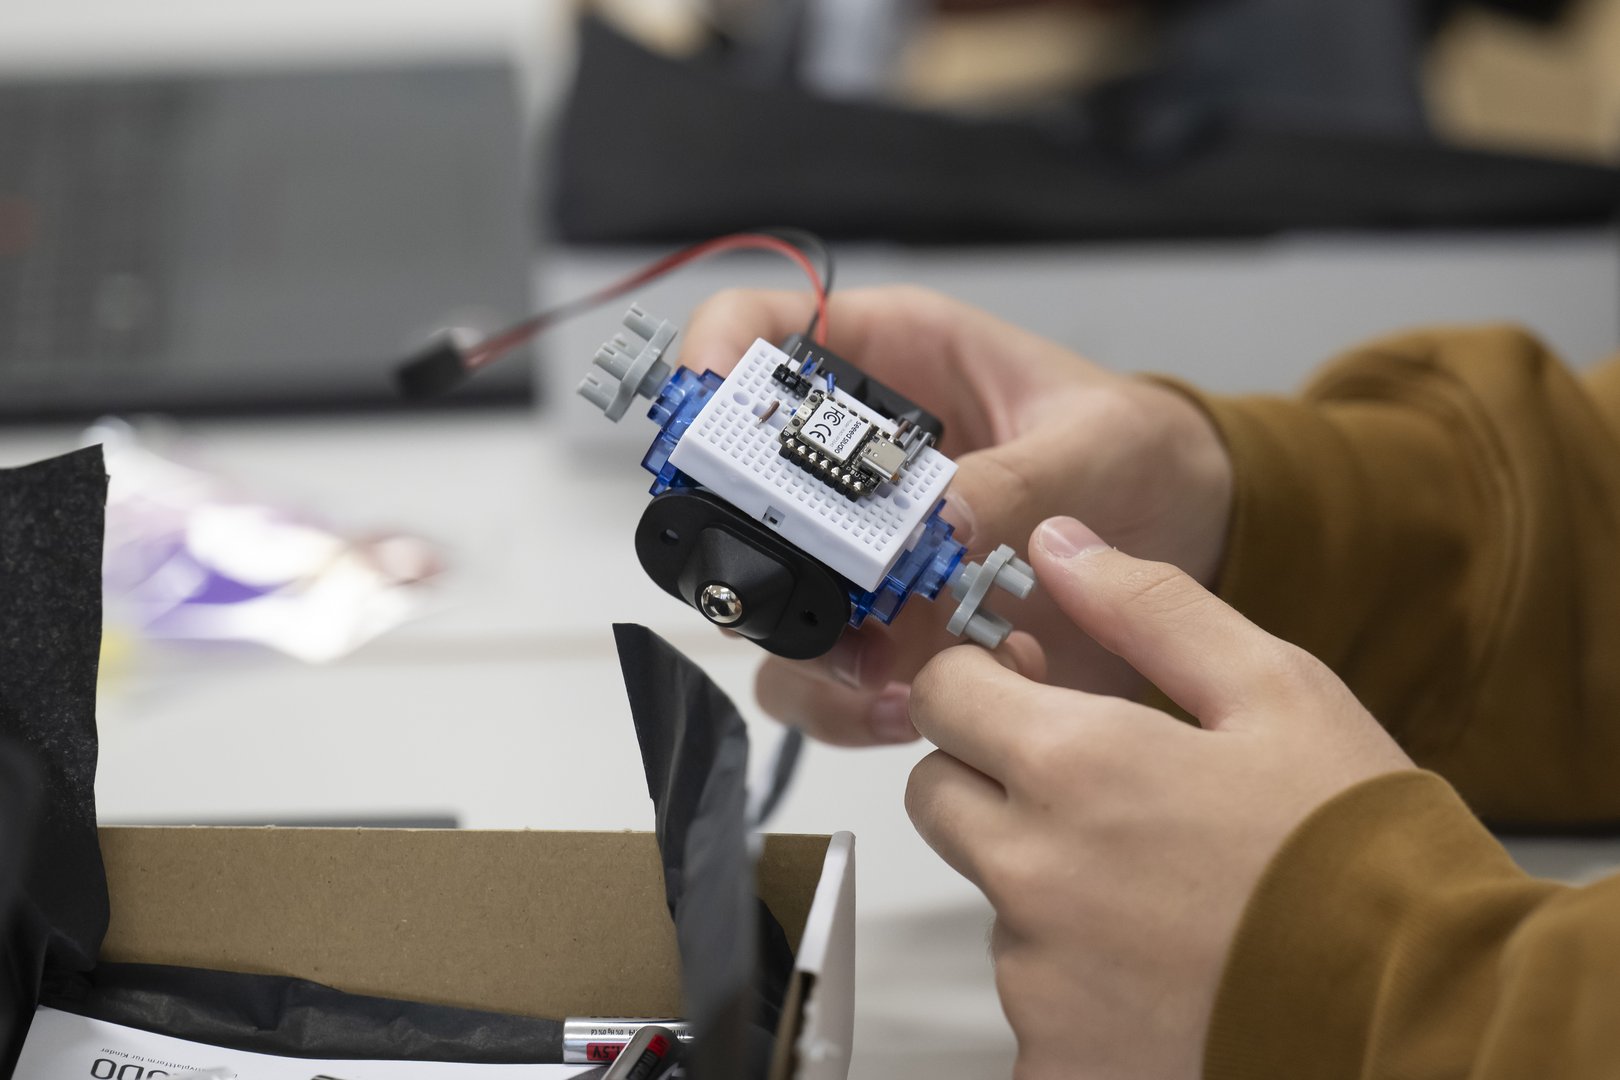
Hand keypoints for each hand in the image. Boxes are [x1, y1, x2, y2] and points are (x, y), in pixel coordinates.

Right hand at [678, 286, 1232, 744]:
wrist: (1188, 541)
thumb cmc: (1141, 454)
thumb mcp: (1095, 443)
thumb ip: (1015, 480)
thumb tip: (936, 526)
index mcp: (889, 365)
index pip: (757, 333)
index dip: (713, 365)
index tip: (708, 416)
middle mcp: (851, 466)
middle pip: (734, 492)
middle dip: (755, 548)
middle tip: (815, 585)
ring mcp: (860, 558)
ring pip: (768, 606)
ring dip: (811, 649)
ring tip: (890, 674)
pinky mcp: (888, 636)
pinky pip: (828, 686)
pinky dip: (858, 708)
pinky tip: (926, 705)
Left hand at [904, 516, 1413, 1079]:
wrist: (1424, 1013)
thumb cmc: (1357, 851)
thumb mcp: (1274, 689)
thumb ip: (1147, 608)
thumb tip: (1060, 547)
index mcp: (1073, 765)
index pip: (939, 695)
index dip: (978, 682)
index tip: (1023, 692)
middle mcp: (1033, 872)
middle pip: (939, 795)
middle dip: (993, 776)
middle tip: (1100, 793)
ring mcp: (1037, 977)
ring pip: (991, 896)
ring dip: (1044, 882)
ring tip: (1160, 890)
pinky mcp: (1054, 1056)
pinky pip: (1028, 994)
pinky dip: (1074, 977)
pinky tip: (1158, 964)